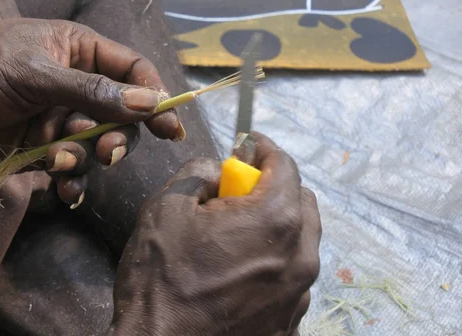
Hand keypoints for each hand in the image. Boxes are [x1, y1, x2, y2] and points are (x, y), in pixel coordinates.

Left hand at [0, 18, 182, 205]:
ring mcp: (59, 119)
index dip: (154, 96)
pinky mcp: (42, 149)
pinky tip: (64, 192)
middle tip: (108, 153)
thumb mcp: (35, 73)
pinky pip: (71, 170)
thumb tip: (149, 104)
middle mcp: (75, 85)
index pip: (133, 70)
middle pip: (121, 115)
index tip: (168, 126)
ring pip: (96, 146)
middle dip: (117, 136)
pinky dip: (71, 183)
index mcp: (78, 50)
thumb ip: (92, 91)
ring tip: (58, 160)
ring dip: (84, 159)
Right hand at [109, 132, 321, 335]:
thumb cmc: (160, 281)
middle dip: (273, 187)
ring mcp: (299, 296)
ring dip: (275, 227)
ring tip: (235, 238)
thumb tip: (219, 168)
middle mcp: (300, 258)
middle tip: (237, 192)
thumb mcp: (166, 209)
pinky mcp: (291, 325)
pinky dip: (273, 263)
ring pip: (299, 243)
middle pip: (301, 202)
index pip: (285, 166)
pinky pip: (292, 279)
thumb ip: (199, 172)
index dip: (264, 149)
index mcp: (275, 221)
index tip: (248, 144)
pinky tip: (239, 274)